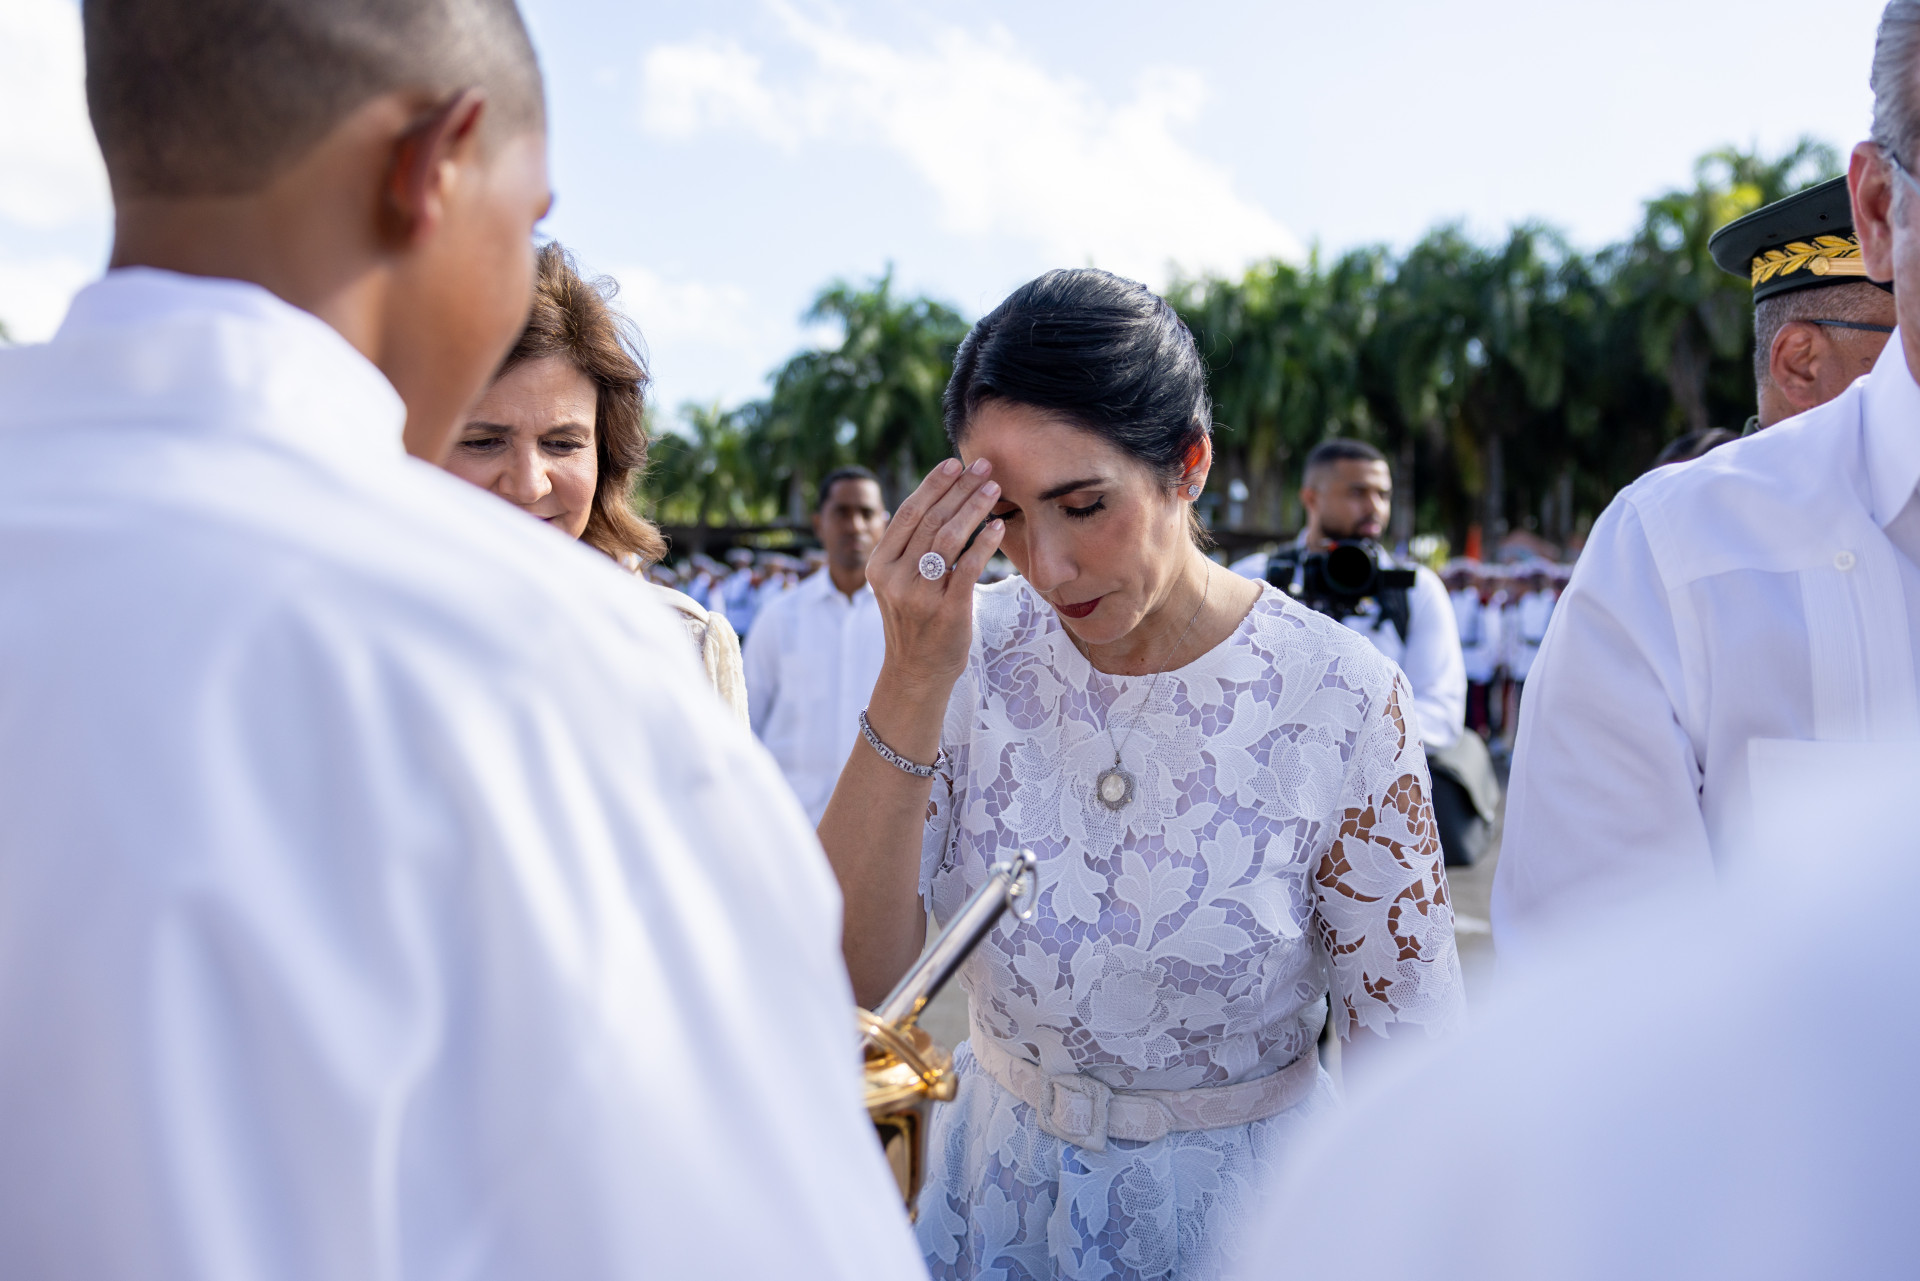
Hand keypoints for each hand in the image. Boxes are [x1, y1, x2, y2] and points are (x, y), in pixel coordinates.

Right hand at [867, 457, 1006, 698]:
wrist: (916, 673)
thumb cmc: (914, 622)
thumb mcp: (898, 583)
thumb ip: (910, 547)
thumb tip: (935, 500)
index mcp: (879, 565)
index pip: (908, 513)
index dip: (933, 484)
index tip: (954, 462)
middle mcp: (895, 578)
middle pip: (931, 520)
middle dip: (959, 488)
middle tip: (984, 466)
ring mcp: (920, 596)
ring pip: (949, 538)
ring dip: (974, 508)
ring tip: (994, 488)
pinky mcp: (947, 611)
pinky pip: (967, 568)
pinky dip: (984, 543)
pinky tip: (998, 527)